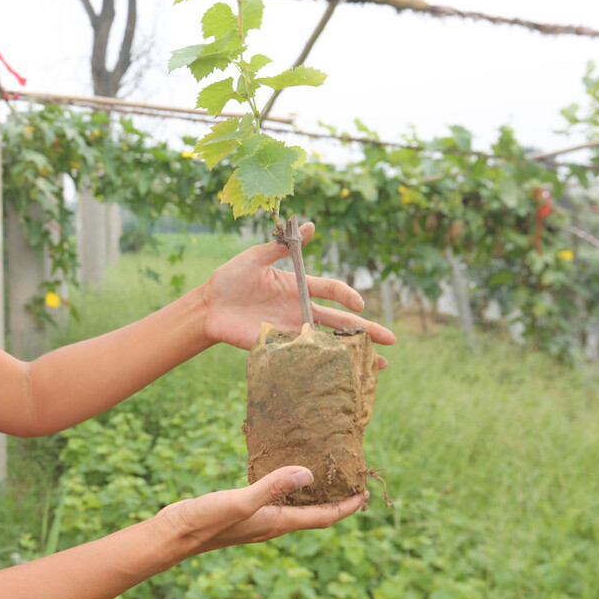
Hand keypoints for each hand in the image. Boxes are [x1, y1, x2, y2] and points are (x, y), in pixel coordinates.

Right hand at [155, 465, 366, 555]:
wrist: (173, 535)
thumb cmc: (205, 521)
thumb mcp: (239, 501)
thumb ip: (271, 487)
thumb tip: (308, 474)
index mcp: (276, 522)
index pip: (322, 517)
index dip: (347, 507)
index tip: (365, 492)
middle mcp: (271, 524)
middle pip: (313, 515)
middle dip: (336, 502)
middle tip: (351, 481)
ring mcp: (257, 519)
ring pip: (295, 509)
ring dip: (313, 497)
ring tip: (325, 477)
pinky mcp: (242, 512)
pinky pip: (275, 501)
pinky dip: (286, 489)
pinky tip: (278, 476)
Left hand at [200, 221, 395, 364]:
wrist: (206, 306)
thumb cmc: (229, 279)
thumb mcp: (256, 257)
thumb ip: (283, 246)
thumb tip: (310, 224)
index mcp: (297, 286)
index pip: (330, 290)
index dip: (347, 296)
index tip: (359, 304)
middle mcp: (298, 310)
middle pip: (339, 321)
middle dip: (366, 330)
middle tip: (391, 340)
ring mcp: (290, 330)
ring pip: (328, 343)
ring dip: (351, 354)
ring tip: (378, 365)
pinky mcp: (277, 346)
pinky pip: (305, 356)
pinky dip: (323, 364)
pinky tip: (342, 374)